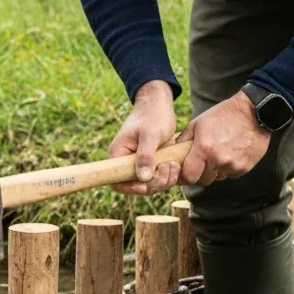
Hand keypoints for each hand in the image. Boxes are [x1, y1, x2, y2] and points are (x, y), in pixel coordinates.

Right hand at [109, 80, 179, 195]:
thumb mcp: (150, 134)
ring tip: (174, 166)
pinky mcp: (151, 164)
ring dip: (163, 180)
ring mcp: (139, 164)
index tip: (148, 184)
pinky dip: (167, 177)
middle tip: (169, 169)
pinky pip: (157, 179)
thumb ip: (145, 156)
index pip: (118, 182)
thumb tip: (142, 178)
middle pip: (136, 186)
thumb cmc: (152, 115)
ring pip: (149, 185)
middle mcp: (126, 163)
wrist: (159, 105)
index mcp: (118, 155)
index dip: (131, 188)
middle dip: (154, 183)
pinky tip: (176, 166)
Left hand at [176, 91, 271, 187]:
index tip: (185, 173)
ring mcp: (233, 165)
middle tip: (202, 162)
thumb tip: (173, 154)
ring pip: (218, 178)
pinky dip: (228, 168)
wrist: (254, 111)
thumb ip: (183, 140)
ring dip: (215, 170)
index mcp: (204, 149)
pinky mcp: (245, 167)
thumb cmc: (223, 115)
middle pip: (203, 180)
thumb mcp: (198, 123)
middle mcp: (218, 160)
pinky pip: (231, 174)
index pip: (189, 177)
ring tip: (219, 153)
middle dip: (200, 174)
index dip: (185, 177)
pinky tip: (231, 153)